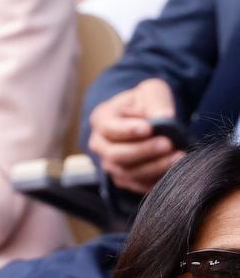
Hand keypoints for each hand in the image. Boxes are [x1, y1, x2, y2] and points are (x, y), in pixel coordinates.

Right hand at [88, 78, 184, 193]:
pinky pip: (137, 185)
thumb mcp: (151, 92)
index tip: (149, 128)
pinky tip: (175, 170)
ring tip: (178, 157)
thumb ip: (156, 101)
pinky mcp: (123, 179)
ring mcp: (110, 165)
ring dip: (154, 167)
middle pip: (115, 155)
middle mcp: (100, 145)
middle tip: (167, 144)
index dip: (127, 130)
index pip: (109, 128)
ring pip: (127, 173)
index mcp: (101, 120)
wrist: (145, 121)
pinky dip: (155, 180)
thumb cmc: (145, 103)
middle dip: (143, 151)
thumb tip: (164, 116)